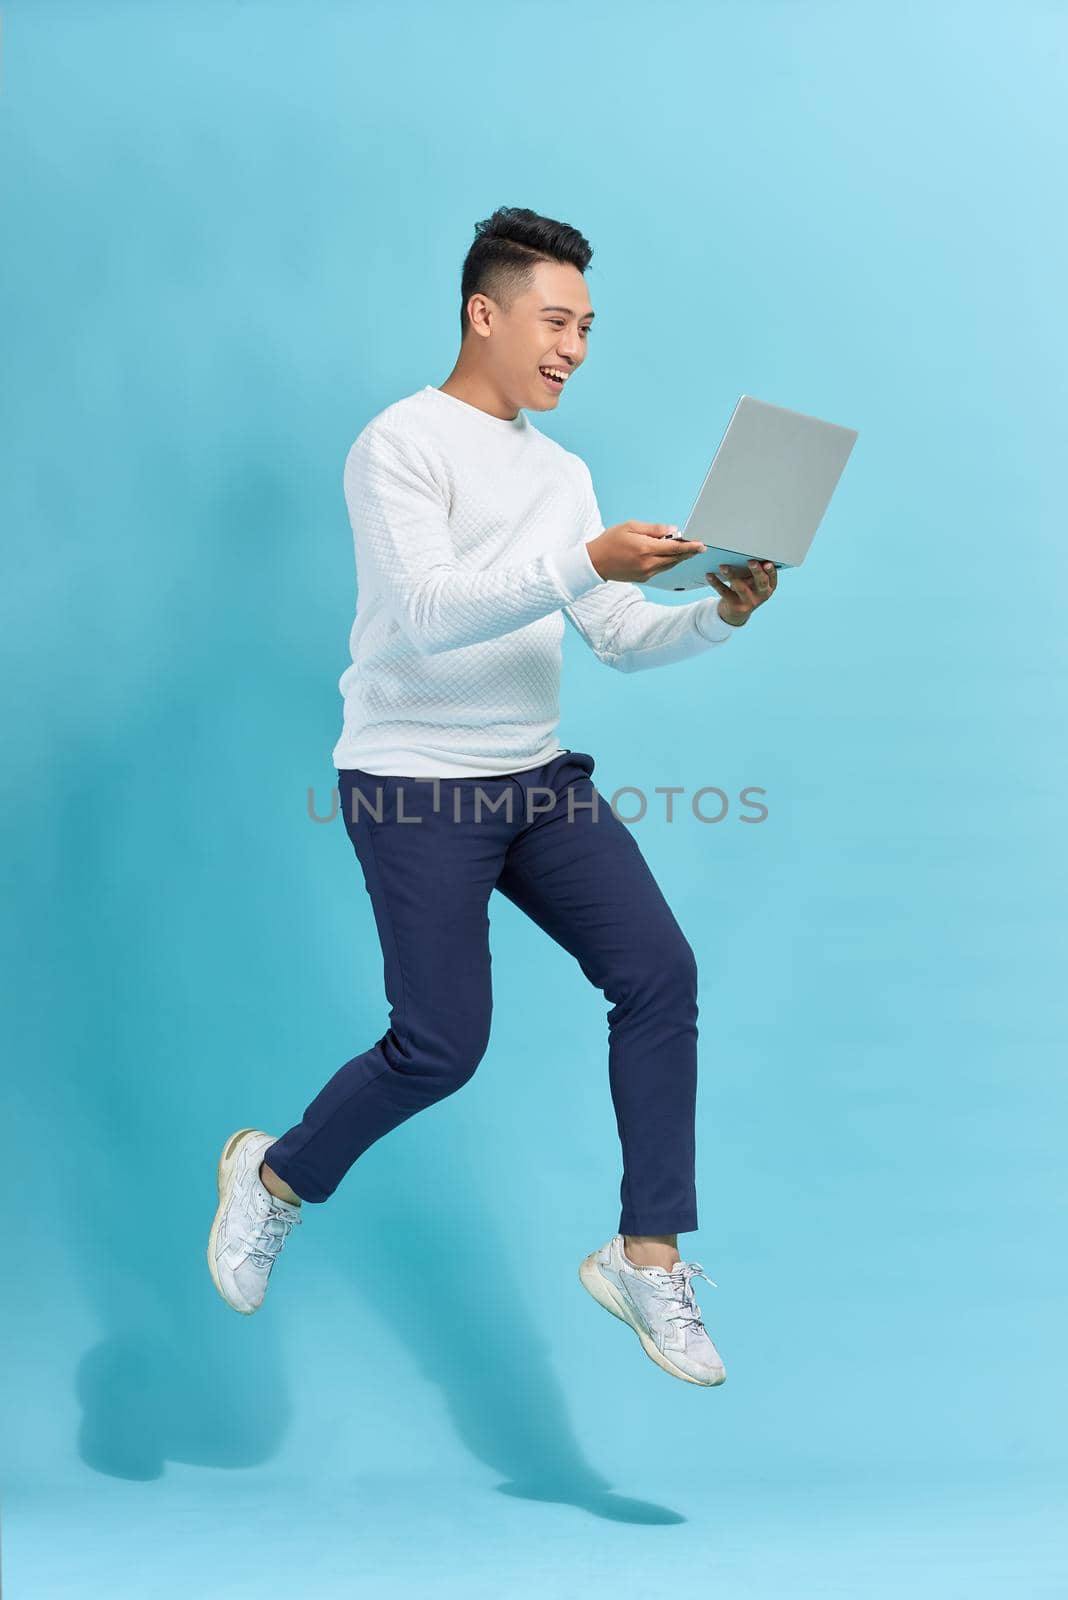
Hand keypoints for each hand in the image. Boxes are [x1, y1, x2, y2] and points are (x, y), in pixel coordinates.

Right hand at [586, 522, 706, 582]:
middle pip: (675, 558)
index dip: (690, 546)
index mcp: (646, 549)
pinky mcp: (643, 578)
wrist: (595, 563)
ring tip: (686, 549)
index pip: (675, 548)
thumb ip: (654, 529)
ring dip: (679, 557)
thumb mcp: (631, 526)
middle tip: (699, 546)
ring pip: (670, 565)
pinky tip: (668, 555)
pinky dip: (667, 562)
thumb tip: (673, 530)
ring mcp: (646, 573)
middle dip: (688, 552)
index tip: (701, 545)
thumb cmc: (610, 541)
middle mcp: (648, 563)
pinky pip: (661, 569)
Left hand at [704, 559, 777, 626]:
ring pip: (741, 588)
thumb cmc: (747, 590)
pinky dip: (716, 583)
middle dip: (757, 572)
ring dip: (732, 576)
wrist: (737, 613)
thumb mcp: (754, 582)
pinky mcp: (735, 606)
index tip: (767, 563)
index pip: (772, 577)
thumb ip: (754, 571)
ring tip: (723, 566)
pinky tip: (710, 575)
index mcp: (769, 586)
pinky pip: (724, 593)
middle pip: (761, 583)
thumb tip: (744, 552)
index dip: (771, 570)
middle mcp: (761, 595)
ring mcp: (749, 602)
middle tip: (751, 561)